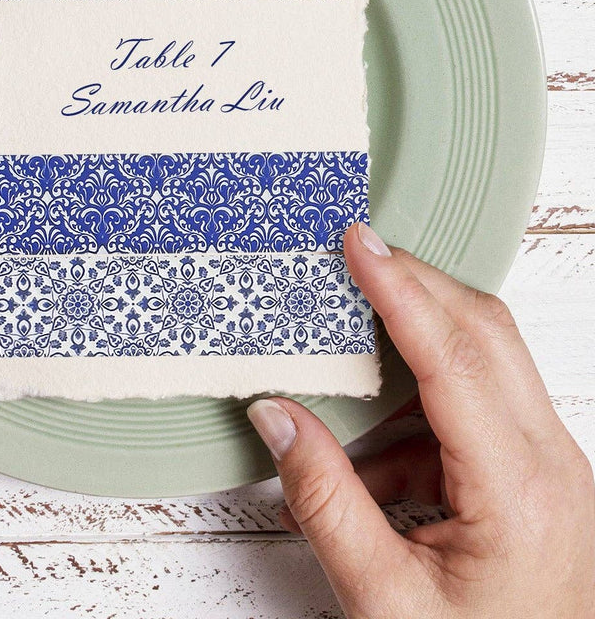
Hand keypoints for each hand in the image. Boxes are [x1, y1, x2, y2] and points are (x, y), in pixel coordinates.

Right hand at [248, 223, 594, 618]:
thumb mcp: (383, 599)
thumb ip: (323, 499)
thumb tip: (275, 414)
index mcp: (519, 491)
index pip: (454, 358)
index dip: (400, 290)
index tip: (359, 244)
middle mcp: (551, 466)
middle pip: (485, 334)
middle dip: (415, 285)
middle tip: (355, 257)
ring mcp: (552, 470)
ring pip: (487, 362)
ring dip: (416, 345)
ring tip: (350, 353)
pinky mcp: (538, 480)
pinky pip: (478, 410)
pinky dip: (419, 410)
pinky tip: (374, 456)